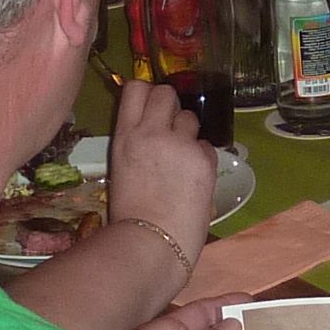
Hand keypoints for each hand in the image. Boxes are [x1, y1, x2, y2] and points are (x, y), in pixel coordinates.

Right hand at [103, 79, 214, 266]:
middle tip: (171, 130)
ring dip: (187, 132)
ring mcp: (180, 143)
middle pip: (166, 92)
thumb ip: (137, 144)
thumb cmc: (129, 215)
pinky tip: (194, 178)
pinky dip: (202, 156)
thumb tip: (151, 134)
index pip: (136, 88)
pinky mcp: (204, 158)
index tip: (151, 108)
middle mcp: (151, 131)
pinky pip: (206, 144)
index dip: (147, 93)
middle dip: (171, 106)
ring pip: (190, 116)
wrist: (151, 241)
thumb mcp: (122, 168)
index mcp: (124, 136)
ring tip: (182, 159)